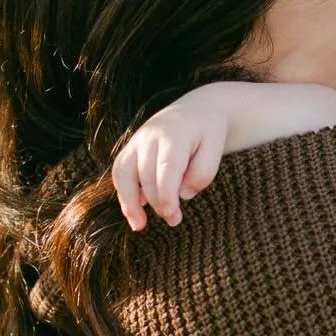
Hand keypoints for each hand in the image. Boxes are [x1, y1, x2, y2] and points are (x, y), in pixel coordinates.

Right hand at [112, 95, 229, 229]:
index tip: (172, 215)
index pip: (166, 168)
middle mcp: (150, 135)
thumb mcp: (216, 149)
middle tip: (174, 220)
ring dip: (129, 202)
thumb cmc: (208, 132)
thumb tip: (182, 195)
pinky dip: (123, 193)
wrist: (197, 110)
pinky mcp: (130, 148)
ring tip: (139, 225)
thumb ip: (203, 173)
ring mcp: (136, 140)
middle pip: (146, 175)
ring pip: (123, 173)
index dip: (166, 195)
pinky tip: (135, 212)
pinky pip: (119, 172)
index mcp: (175, 133)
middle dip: (157, 202)